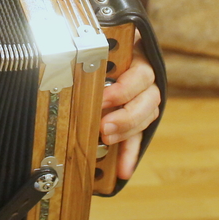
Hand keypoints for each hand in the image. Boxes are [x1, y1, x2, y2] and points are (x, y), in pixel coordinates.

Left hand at [100, 35, 160, 180]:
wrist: (113, 52)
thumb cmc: (105, 51)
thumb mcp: (104, 49)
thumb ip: (96, 54)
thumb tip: (72, 57)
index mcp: (139, 61)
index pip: (140, 76)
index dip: (123, 90)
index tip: (103, 99)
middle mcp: (146, 82)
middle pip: (147, 101)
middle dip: (125, 117)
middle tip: (104, 126)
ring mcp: (144, 102)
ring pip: (145, 119)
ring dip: (126, 132)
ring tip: (107, 139)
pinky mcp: (138, 121)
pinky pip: (138, 139)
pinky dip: (129, 155)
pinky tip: (122, 170)